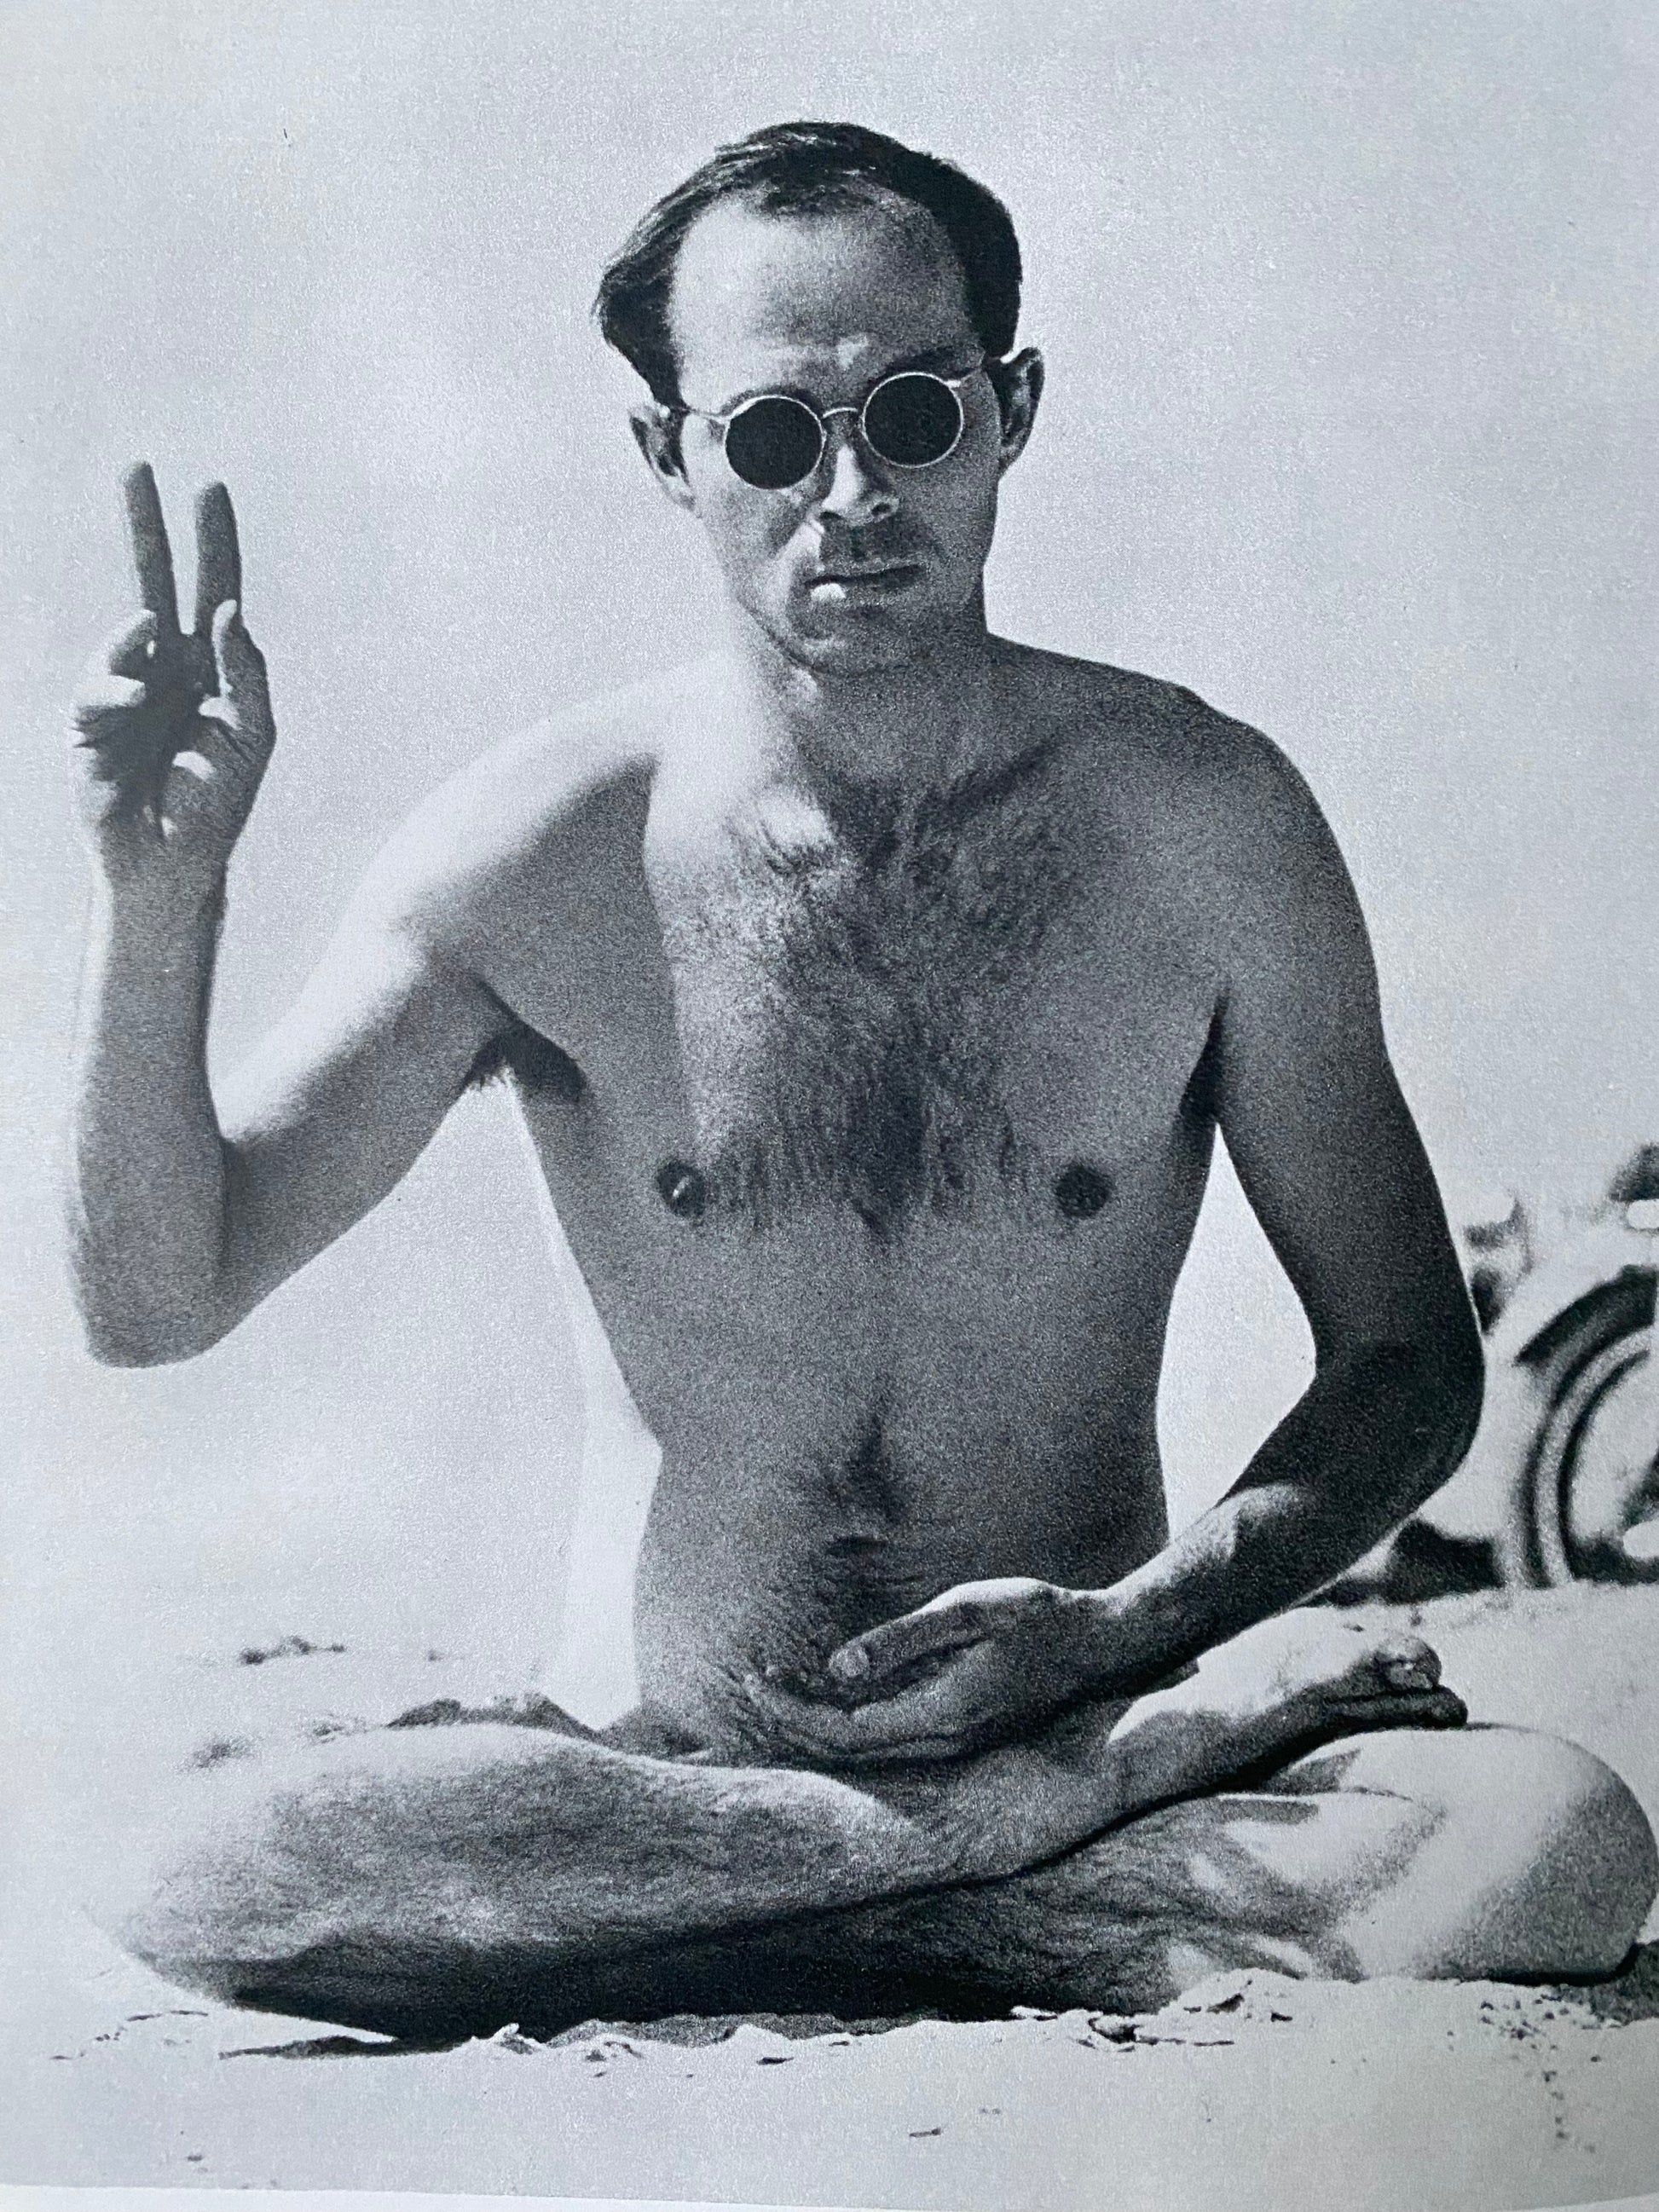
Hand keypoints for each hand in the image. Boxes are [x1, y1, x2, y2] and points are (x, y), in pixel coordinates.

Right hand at [69, 464, 272, 890]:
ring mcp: (126, 687)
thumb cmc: (216, 804)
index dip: (214, 544)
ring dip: (140, 643)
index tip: (211, 489)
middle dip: (147, 526)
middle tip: (137, 467)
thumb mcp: (251, 736)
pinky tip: (136, 702)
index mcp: (213, 668)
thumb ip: (247, 672)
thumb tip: (229, 609)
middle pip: (155, 580)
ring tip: (155, 676)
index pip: (215, 592)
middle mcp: (168, 667)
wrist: (171, 862)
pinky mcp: (90, 717)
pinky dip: (120, 683)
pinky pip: (101, 681)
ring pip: (125, 631)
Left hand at [743, 1578, 1107, 1766]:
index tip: (757, 1678)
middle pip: (849, 1749)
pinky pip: (892, 1737)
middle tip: (754, 1679)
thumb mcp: (968, 1611)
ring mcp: (955, 1744)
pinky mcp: (960, 1732)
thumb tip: (836, 1668)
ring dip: (820, 1718)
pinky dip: (853, 1715)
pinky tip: (833, 1687)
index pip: (845, 1731)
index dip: (794, 1711)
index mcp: (942, 1714)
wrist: (1101, 1647)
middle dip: (795, 1718)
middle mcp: (945, 1742)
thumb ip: (902, 1640)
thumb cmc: (1036, 1618)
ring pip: (869, 1747)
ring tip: (782, 1680)